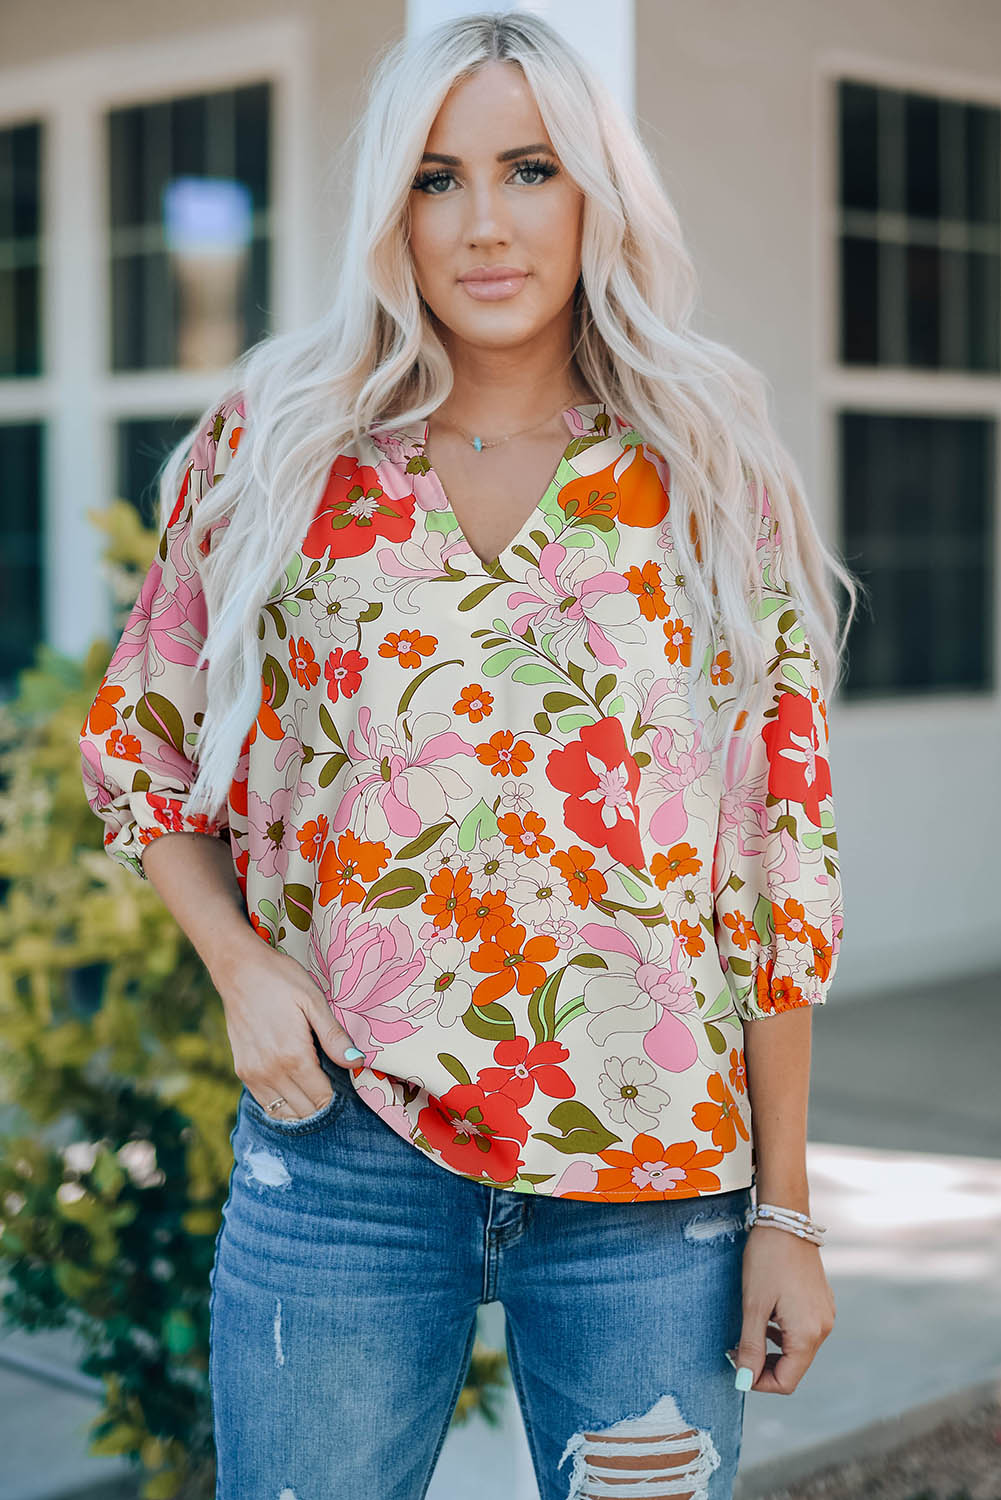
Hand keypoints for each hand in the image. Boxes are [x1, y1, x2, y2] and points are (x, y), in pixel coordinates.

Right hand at [210, 936, 361, 1119]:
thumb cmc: (280, 980)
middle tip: (335, 1087)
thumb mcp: (313, 1001)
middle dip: (323, 1105)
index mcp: (293, 1056)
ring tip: (316, 1090)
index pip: (322, 1098)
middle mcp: (271, 1072)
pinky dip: (283, 1105)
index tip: (347, 1086)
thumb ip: (334, 1036)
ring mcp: (253, 1074)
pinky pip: (266, 1104)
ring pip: (285, 1113)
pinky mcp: (242, 1071)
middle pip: (305, 1111)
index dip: (339, 1097)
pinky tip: (295, 1090)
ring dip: (304, 1109)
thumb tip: (357, 1062)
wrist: (238, 970)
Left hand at [731, 1225, 835, 1393]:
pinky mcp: (822, 1302)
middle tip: (736, 1349)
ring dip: (773, 1350)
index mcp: (808, 1334)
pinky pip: (803, 1330)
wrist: (786, 1220)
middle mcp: (824, 1328)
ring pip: (798, 1349)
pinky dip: (783, 1333)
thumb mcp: (754, 1306)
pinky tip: (767, 1318)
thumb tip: (744, 1382)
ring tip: (748, 1332)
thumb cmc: (767, 1260)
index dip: (759, 1381)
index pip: (786, 1382)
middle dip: (764, 1365)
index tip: (736, 1365)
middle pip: (794, 1367)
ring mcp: (825, 1314)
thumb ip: (751, 1347)